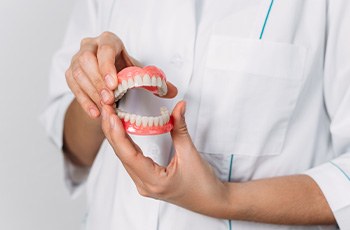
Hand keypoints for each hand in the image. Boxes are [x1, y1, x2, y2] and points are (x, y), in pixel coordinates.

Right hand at [65, 31, 177, 118]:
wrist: (107, 77)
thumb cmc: (123, 71)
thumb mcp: (139, 73)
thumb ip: (156, 81)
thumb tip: (173, 91)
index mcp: (109, 41)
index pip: (105, 49)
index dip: (107, 66)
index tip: (114, 84)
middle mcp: (90, 46)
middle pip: (87, 60)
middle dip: (98, 81)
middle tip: (110, 100)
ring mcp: (77, 59)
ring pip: (77, 73)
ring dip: (91, 92)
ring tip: (105, 108)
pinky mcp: (70, 73)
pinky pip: (72, 86)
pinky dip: (84, 101)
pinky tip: (95, 113)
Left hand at [101, 101, 229, 217]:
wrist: (211, 201)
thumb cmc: (203, 184)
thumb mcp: (191, 154)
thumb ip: (180, 128)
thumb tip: (179, 106)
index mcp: (154, 182)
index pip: (129, 155)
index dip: (118, 134)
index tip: (111, 115)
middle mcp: (144, 185)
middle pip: (121, 155)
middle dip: (111, 130)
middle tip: (106, 107)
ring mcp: (143, 184)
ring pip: (123, 157)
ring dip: (115, 136)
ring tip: (110, 115)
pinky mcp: (146, 180)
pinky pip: (130, 160)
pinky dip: (124, 143)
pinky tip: (120, 130)